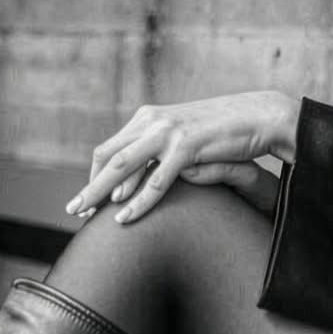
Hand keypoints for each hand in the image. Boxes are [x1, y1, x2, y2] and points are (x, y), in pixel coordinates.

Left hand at [67, 91, 299, 224]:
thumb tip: (143, 170)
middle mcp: (152, 120)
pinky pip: (156, 180)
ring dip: (100, 192)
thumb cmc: (225, 131)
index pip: (110, 148)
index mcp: (148, 117)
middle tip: (73, 210)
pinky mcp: (187, 145)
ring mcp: (168, 131)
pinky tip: (125, 218)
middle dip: (88, 185)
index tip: (88, 198)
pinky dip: (138, 201)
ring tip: (86, 215)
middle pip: (108, 156)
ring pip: (123, 166)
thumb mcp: (185, 135)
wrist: (260, 115)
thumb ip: (162, 147)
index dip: (95, 175)